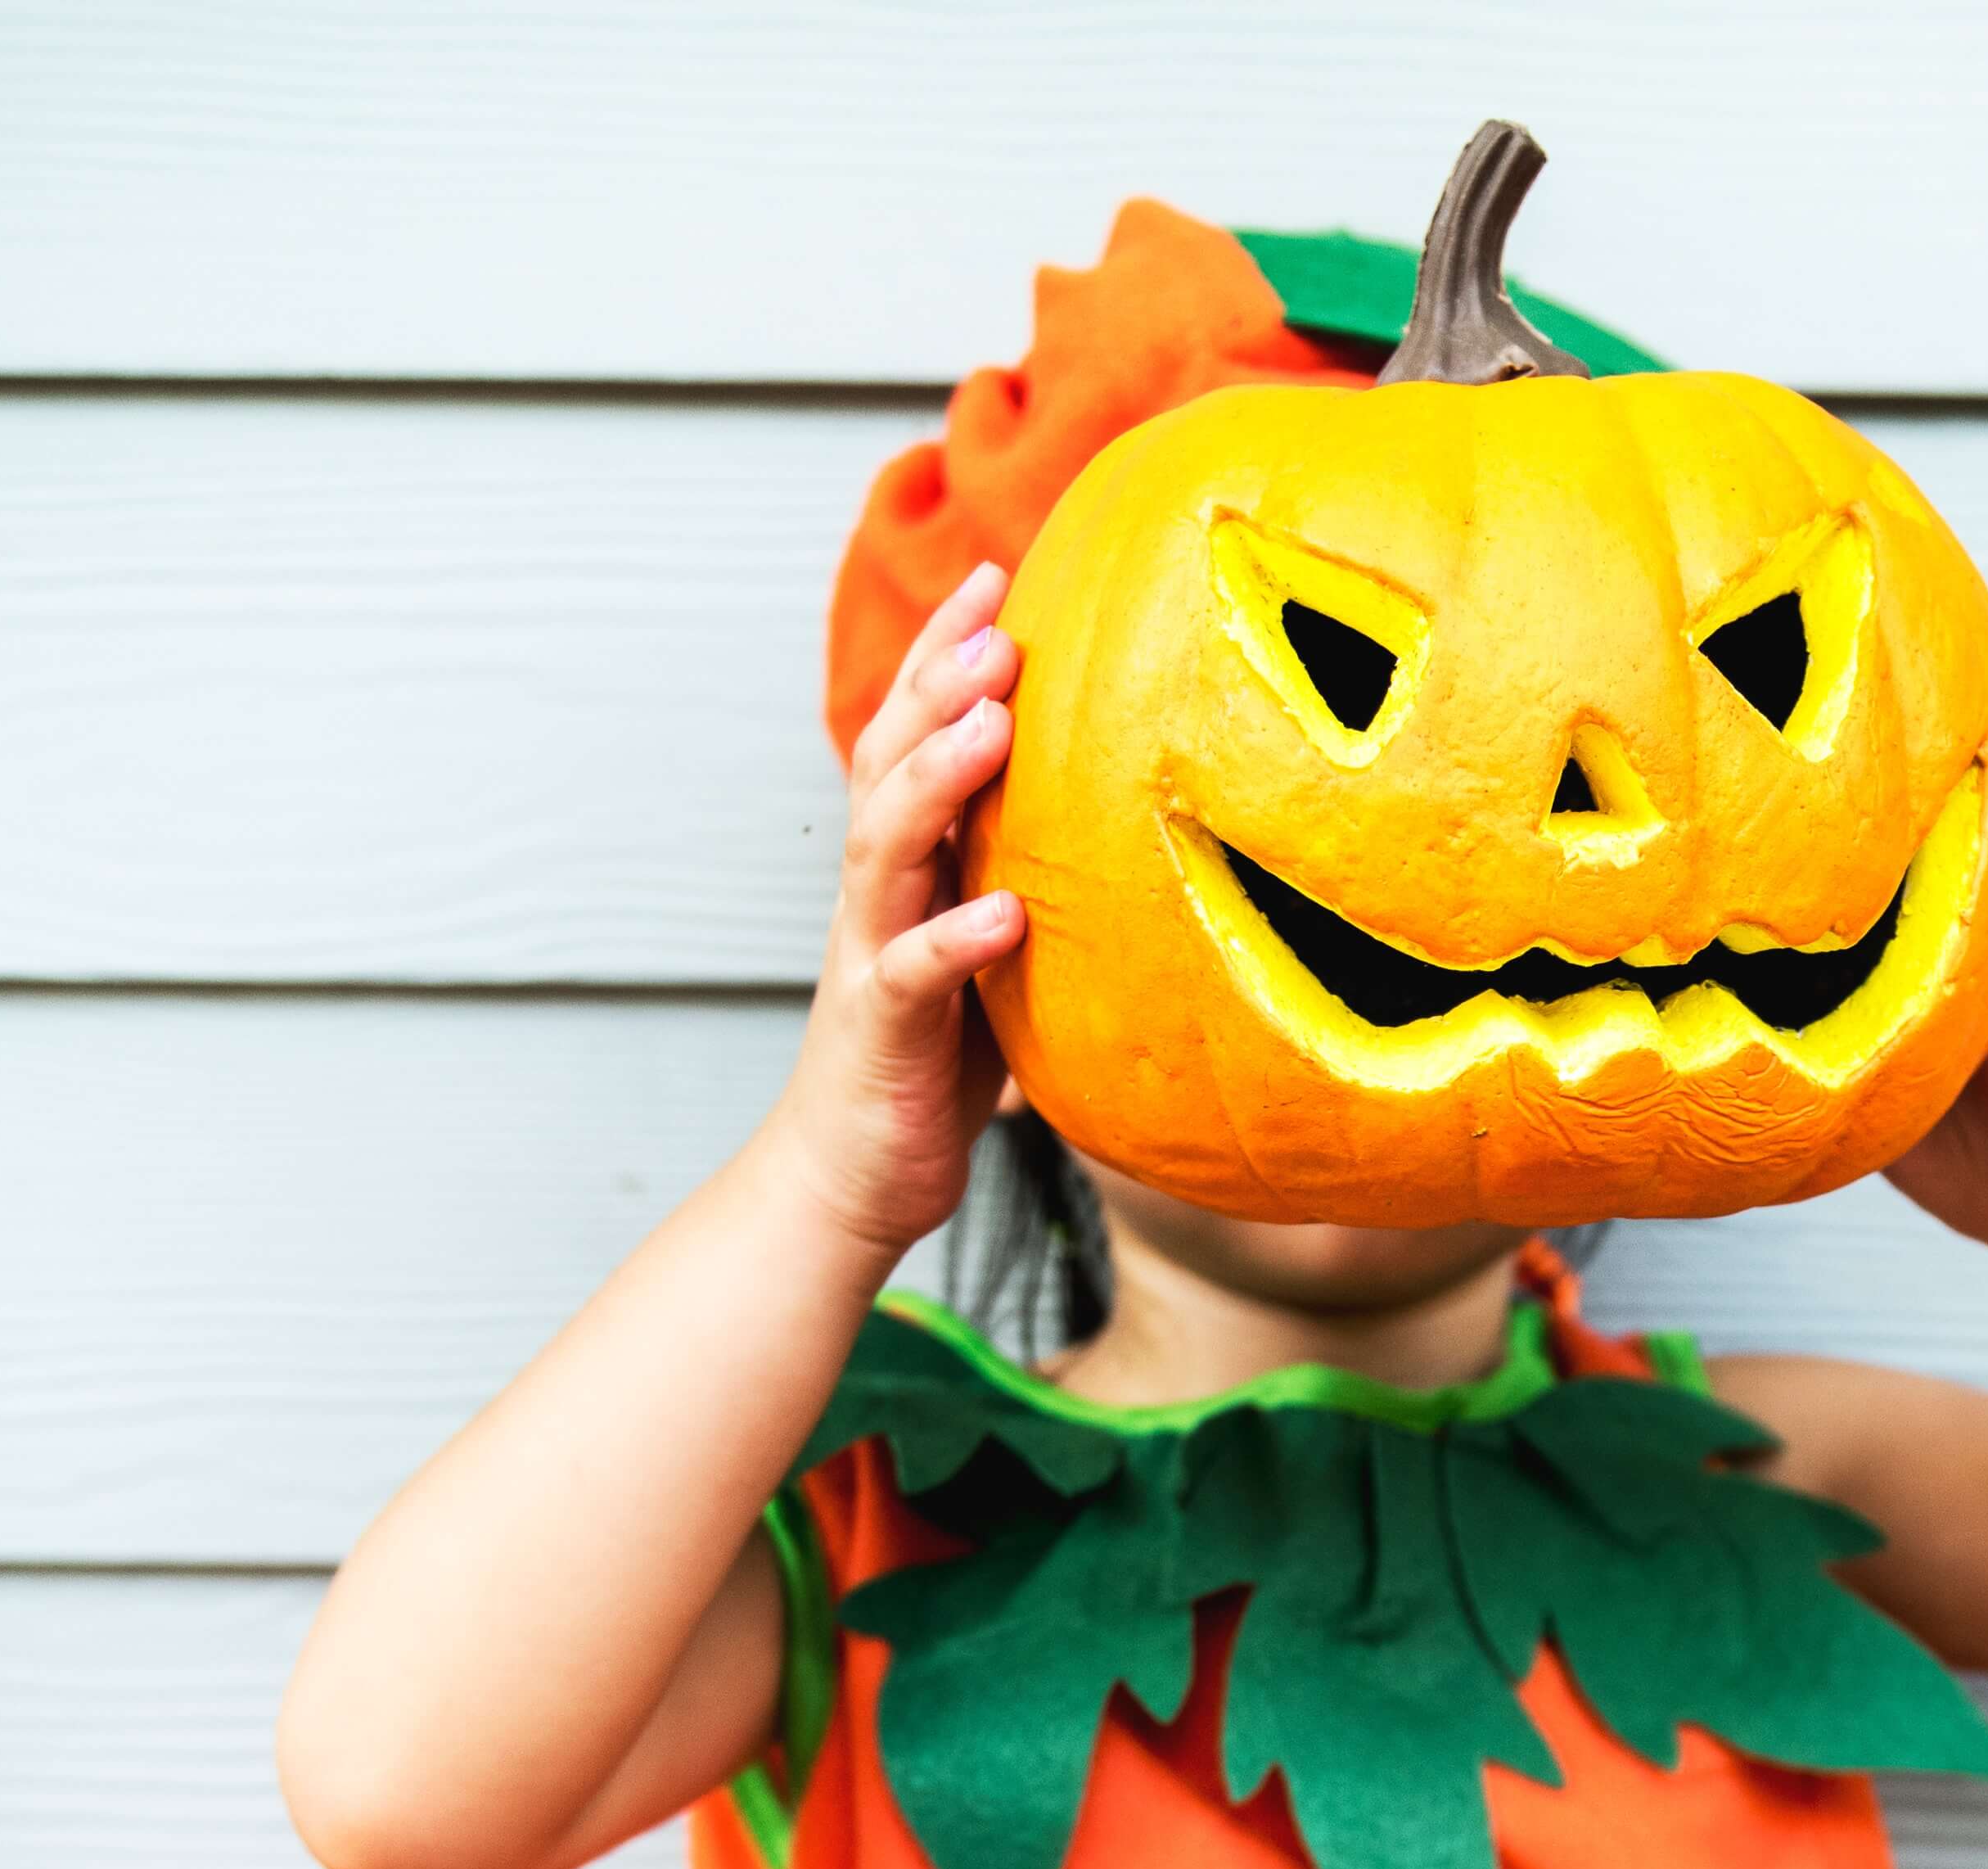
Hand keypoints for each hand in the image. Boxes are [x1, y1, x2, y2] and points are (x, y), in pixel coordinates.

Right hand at [765, 562, 1029, 1258]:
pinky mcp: (881, 1031)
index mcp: (905, 862)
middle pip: (892, 764)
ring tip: (990, 725)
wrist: (853, 1174)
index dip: (943, 653)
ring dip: (936, 781)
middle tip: (996, 625)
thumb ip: (1031, 877)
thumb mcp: (990, 946)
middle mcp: (877, 891)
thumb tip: (1134, 818)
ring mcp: (870, 954)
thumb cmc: (933, 1058)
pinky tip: (1002, 915)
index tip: (997, 575)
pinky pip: (910, 977)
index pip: (913, 734)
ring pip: (886, 846)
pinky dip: (952, 941)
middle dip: (938, 687)